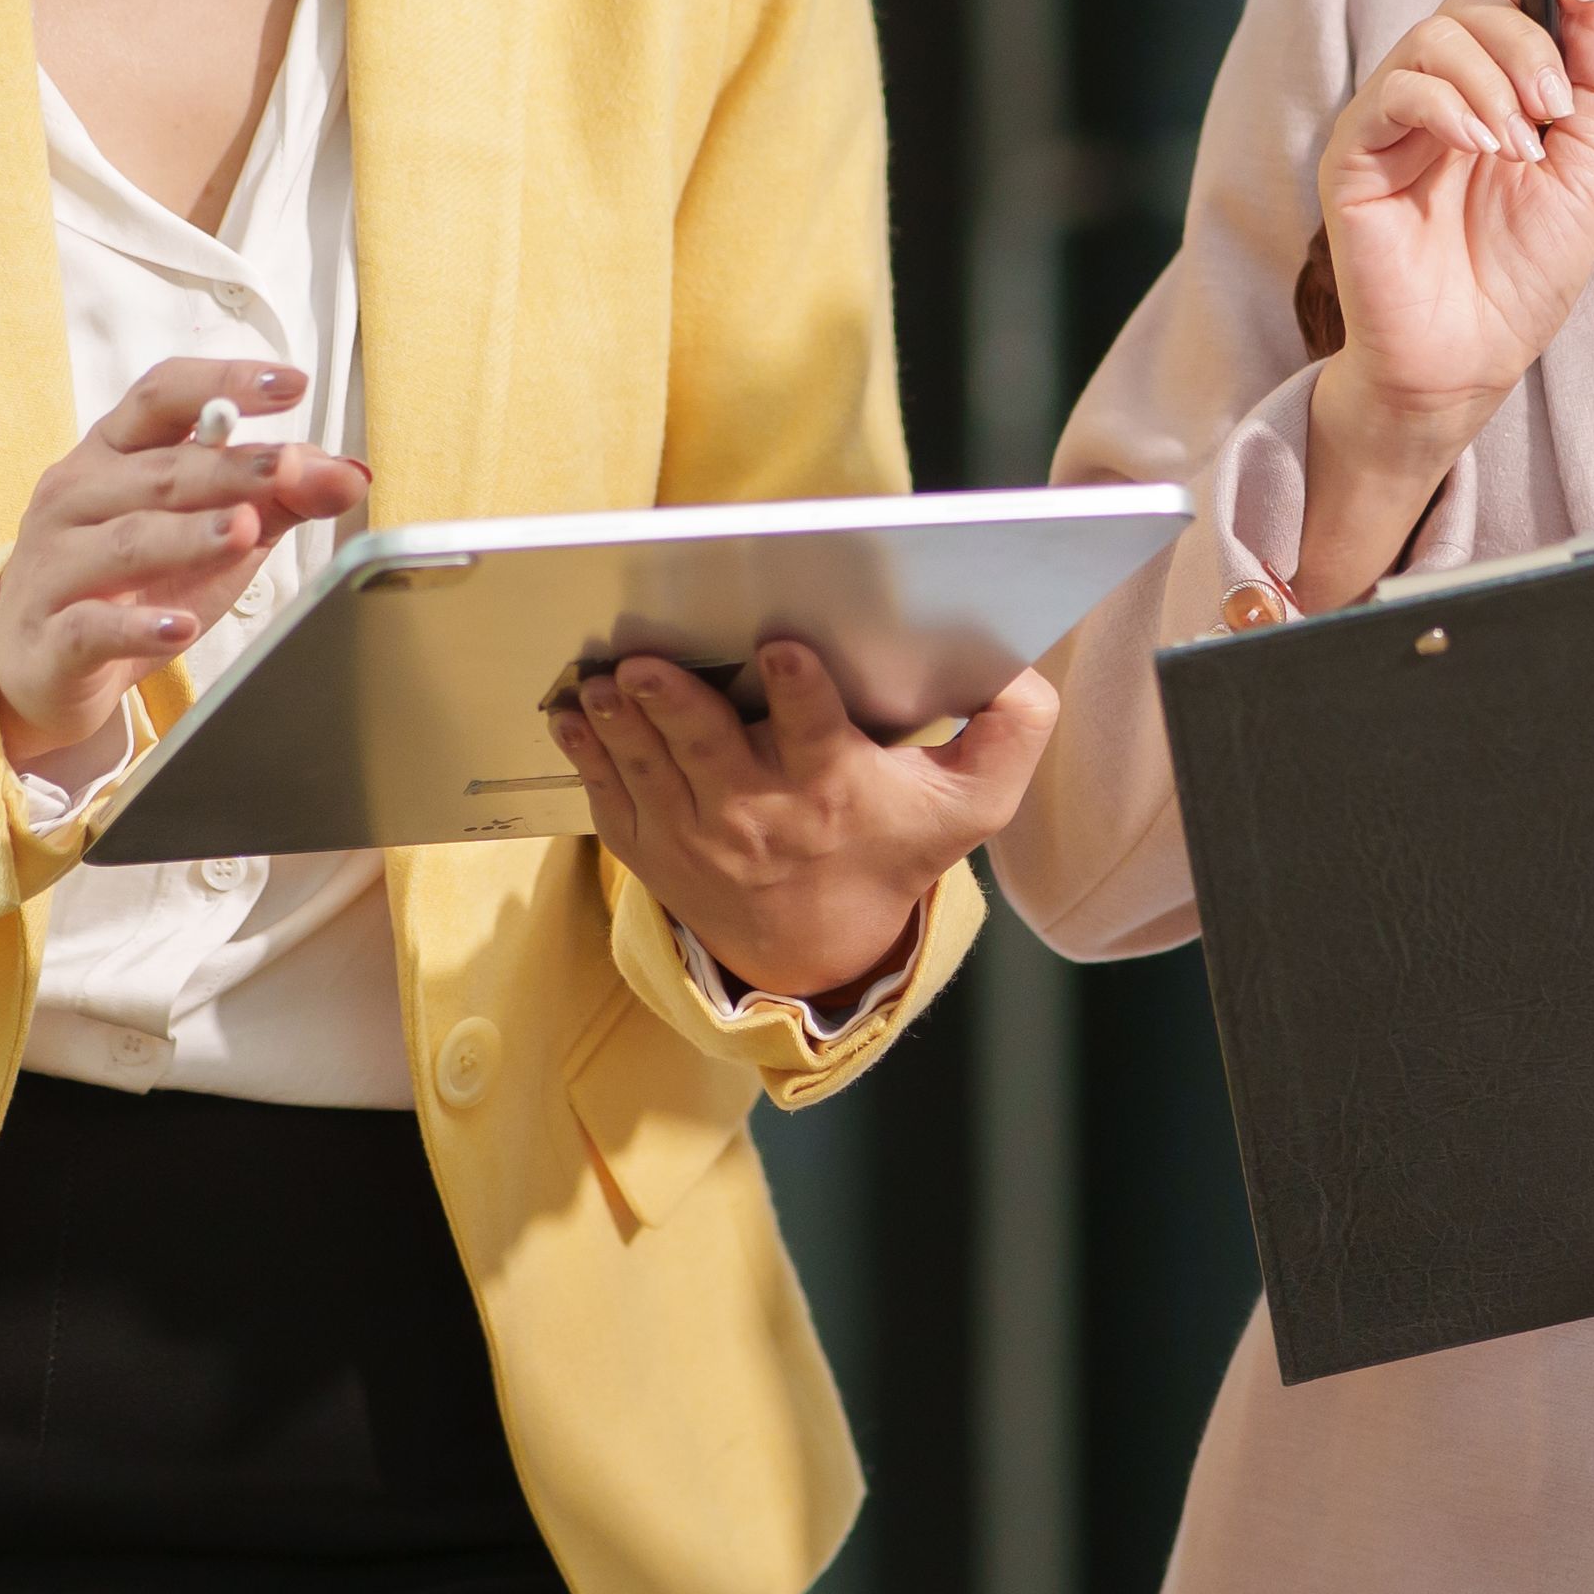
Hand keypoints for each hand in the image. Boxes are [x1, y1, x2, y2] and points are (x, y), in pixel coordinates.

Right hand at [0, 358, 369, 783]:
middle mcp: (76, 495)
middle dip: (227, 468)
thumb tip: (351, 472)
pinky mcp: (50, 637)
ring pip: (126, 541)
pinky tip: (179, 627)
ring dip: (188, 536)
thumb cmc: (134, 579)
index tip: (291, 383)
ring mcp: (55, 565)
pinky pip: (91, 626)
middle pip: (157, 472)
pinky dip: (137, 626)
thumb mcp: (212, 529)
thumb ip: (280, 496)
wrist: (43, 665)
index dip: (225, 384)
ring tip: (245, 531)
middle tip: (289, 467)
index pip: (164, 397)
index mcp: (113, 453)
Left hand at [548, 637, 1061, 1009]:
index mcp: (834, 789)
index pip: (815, 735)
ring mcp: (698, 835)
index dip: (798, 691)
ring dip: (620, 722)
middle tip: (646, 662)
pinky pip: (613, 799)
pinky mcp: (654, 848)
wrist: (820, 944)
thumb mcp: (969, 804)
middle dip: (676, 703)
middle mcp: (760, 815)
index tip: (780, 649)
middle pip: (709, 751)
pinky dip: (589, 758)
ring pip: (651, 768)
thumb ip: (1010, 733)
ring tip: (601, 681)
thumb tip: (1020, 669)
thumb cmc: (892, 848)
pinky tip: (573, 716)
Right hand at [1300, 0, 1593, 604]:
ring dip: (1493, 78)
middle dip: (1527, 39)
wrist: (1471, 359)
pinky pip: (1393, 91)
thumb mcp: (1586, 168)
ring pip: (1431, 36)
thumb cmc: (1523, 274)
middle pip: (1470, 4)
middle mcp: (1439, 91)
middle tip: (1555, 107)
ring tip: (1519, 148)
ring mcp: (1392, 120)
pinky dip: (1446, 104)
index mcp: (1494, 86)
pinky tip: (1480, 146)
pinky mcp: (1354, 154)